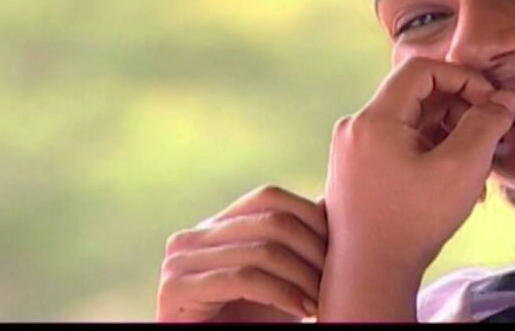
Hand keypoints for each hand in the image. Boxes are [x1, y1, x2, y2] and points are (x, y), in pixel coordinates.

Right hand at [156, 185, 327, 322]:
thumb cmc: (250, 323)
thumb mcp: (278, 277)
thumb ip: (294, 242)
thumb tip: (328, 201)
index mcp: (213, 227)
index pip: (269, 197)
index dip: (310, 217)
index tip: (338, 251)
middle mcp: (191, 237)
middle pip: (270, 221)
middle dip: (313, 250)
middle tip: (335, 279)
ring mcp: (179, 262)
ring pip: (262, 251)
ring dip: (303, 277)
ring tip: (322, 301)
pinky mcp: (176, 290)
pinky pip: (244, 279)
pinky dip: (282, 294)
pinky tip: (302, 310)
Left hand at [325, 57, 514, 274]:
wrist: (369, 275)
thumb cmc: (412, 224)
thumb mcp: (462, 169)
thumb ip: (486, 124)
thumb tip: (503, 99)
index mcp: (373, 119)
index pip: (421, 69)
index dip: (463, 78)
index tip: (490, 102)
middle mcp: (355, 127)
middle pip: (415, 95)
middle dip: (458, 110)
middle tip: (488, 136)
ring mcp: (352, 150)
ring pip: (410, 122)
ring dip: (447, 135)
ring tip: (473, 167)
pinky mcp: (355, 170)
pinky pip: (398, 144)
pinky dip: (429, 152)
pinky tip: (452, 182)